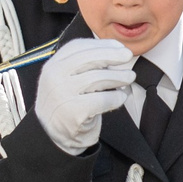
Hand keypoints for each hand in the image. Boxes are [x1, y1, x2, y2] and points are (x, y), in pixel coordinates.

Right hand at [33, 38, 135, 152]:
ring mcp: (62, 95)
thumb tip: (117, 50)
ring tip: (129, 77)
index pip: (77, 47)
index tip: (118, 47)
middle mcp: (54, 78)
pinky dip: (116, 97)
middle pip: (88, 58)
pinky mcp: (74, 112)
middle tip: (128, 56)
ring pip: (98, 78)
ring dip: (119, 77)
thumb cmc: (68, 103)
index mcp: (52, 65)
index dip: (100, 44)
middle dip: (112, 55)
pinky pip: (103, 100)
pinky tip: (121, 97)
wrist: (55, 136)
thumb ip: (85, 64)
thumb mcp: (67, 78)